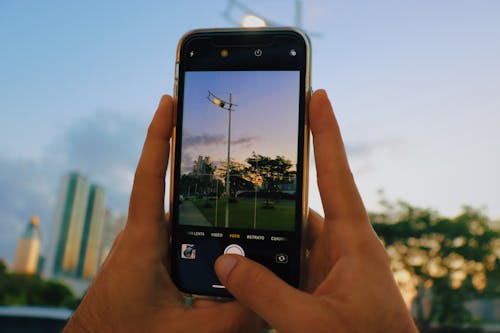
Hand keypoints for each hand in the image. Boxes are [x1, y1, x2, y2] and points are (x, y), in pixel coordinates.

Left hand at [63, 96, 261, 332]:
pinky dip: (194, 223)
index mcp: (143, 242)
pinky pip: (173, 230)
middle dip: (188, 157)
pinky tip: (217, 234)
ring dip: (195, 194)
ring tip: (230, 181)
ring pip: (174, 211)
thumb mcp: (184, 332)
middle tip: (217, 131)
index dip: (157, 136)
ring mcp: (143, 245)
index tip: (166, 102)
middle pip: (167, 186)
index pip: (149, 177)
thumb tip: (271, 304)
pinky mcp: (147, 257)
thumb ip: (231, 320)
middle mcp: (141, 235)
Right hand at [214, 90, 418, 332]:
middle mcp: (341, 248)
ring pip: (288, 242)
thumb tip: (224, 260)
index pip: (335, 174)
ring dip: (263, 243)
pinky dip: (266, 268)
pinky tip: (241, 272)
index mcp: (353, 242)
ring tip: (227, 238)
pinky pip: (288, 266)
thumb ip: (263, 292)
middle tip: (237, 182)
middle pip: (299, 210)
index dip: (325, 132)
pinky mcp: (320, 287)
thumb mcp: (309, 323)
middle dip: (270, 202)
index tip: (317, 95)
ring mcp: (329, 268)